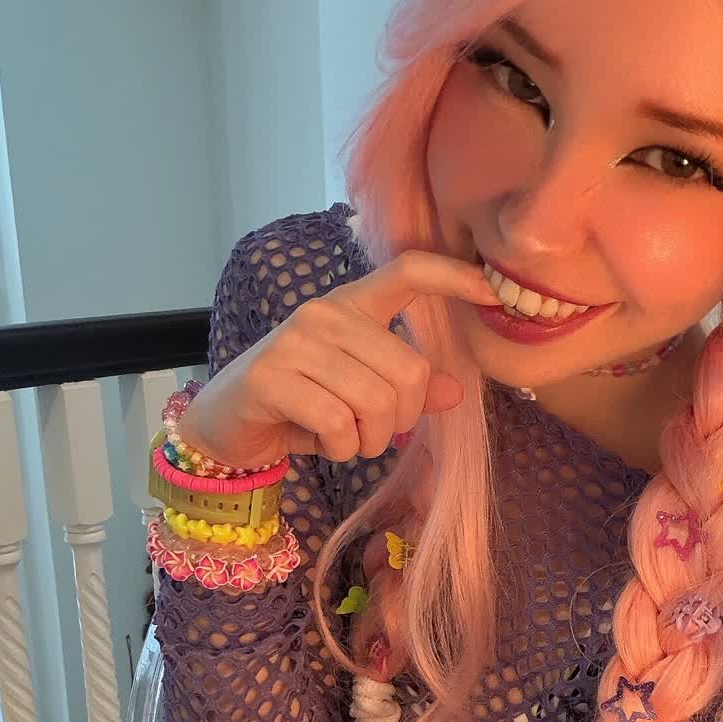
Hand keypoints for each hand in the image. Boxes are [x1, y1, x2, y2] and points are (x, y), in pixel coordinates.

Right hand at [179, 251, 497, 464]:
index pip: (408, 272)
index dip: (453, 277)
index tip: (495, 291)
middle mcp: (325, 313)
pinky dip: (341, 449)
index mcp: (352, 305)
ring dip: (370, 440)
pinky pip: (338, 423)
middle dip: (401, 419)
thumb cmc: (300, 406)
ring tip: (346, 439)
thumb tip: (455, 391)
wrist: (227, 426)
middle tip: (374, 433)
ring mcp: (296, 342)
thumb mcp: (360, 396)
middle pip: (408, 369)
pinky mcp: (272, 377)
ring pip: (376, 401)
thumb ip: (408, 390)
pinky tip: (323, 445)